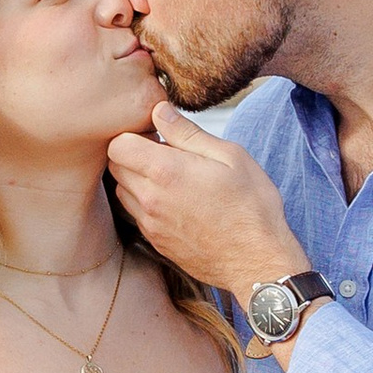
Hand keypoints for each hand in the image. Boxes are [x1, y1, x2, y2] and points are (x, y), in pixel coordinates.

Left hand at [105, 105, 305, 299]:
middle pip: (115, 167)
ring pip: (123, 191)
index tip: (157, 136)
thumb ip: (188, 132)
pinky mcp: (156, 242)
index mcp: (165, 172)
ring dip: (137, 180)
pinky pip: (137, 214)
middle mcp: (150, 199)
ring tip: (171, 178)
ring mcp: (150, 224)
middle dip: (132, 154)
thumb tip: (159, 111)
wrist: (257, 261)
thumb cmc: (251, 206)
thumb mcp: (229, 157)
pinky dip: (147, 203)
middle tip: (165, 154)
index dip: (133, 134)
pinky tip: (177, 202)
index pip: (117, 145)